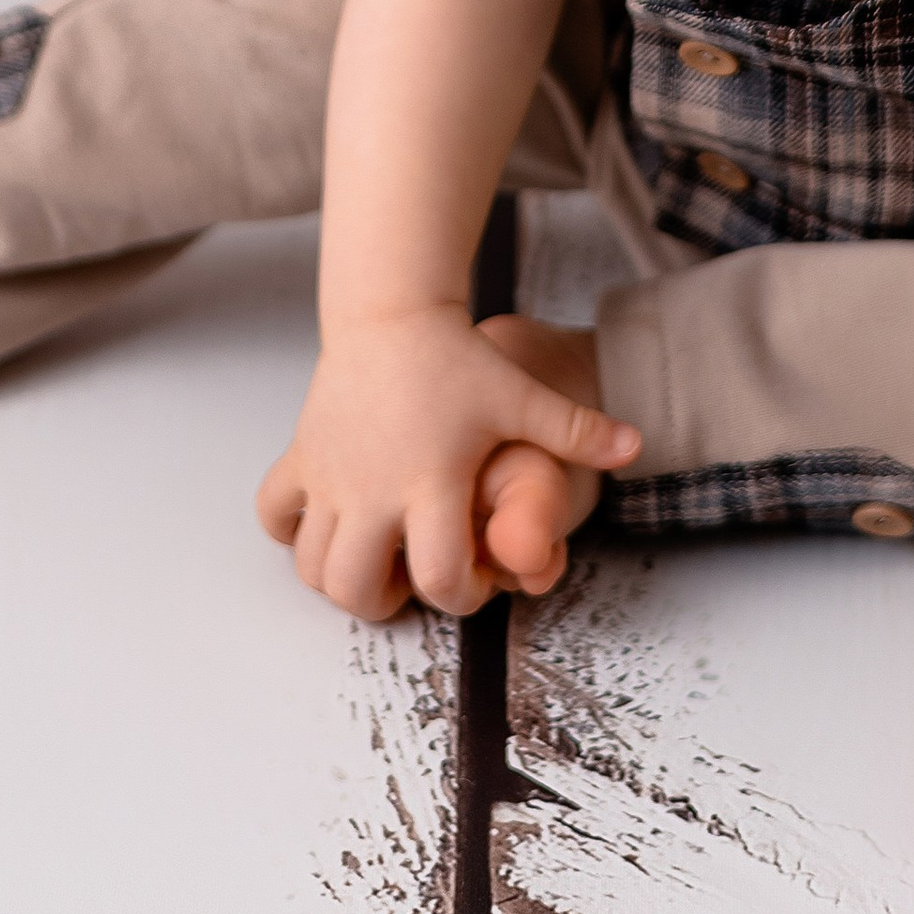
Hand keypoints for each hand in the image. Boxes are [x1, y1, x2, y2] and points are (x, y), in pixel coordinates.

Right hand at [257, 303, 639, 622]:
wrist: (392, 309)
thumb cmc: (458, 357)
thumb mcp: (521, 394)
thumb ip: (578, 428)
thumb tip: (638, 446)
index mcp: (430, 479)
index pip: (439, 577)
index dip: (462, 595)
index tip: (474, 576)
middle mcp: (373, 487)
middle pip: (359, 590)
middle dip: (390, 603)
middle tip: (417, 573)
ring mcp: (330, 475)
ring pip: (312, 568)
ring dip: (342, 577)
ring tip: (378, 553)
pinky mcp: (302, 457)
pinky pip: (275, 516)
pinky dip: (294, 533)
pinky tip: (331, 521)